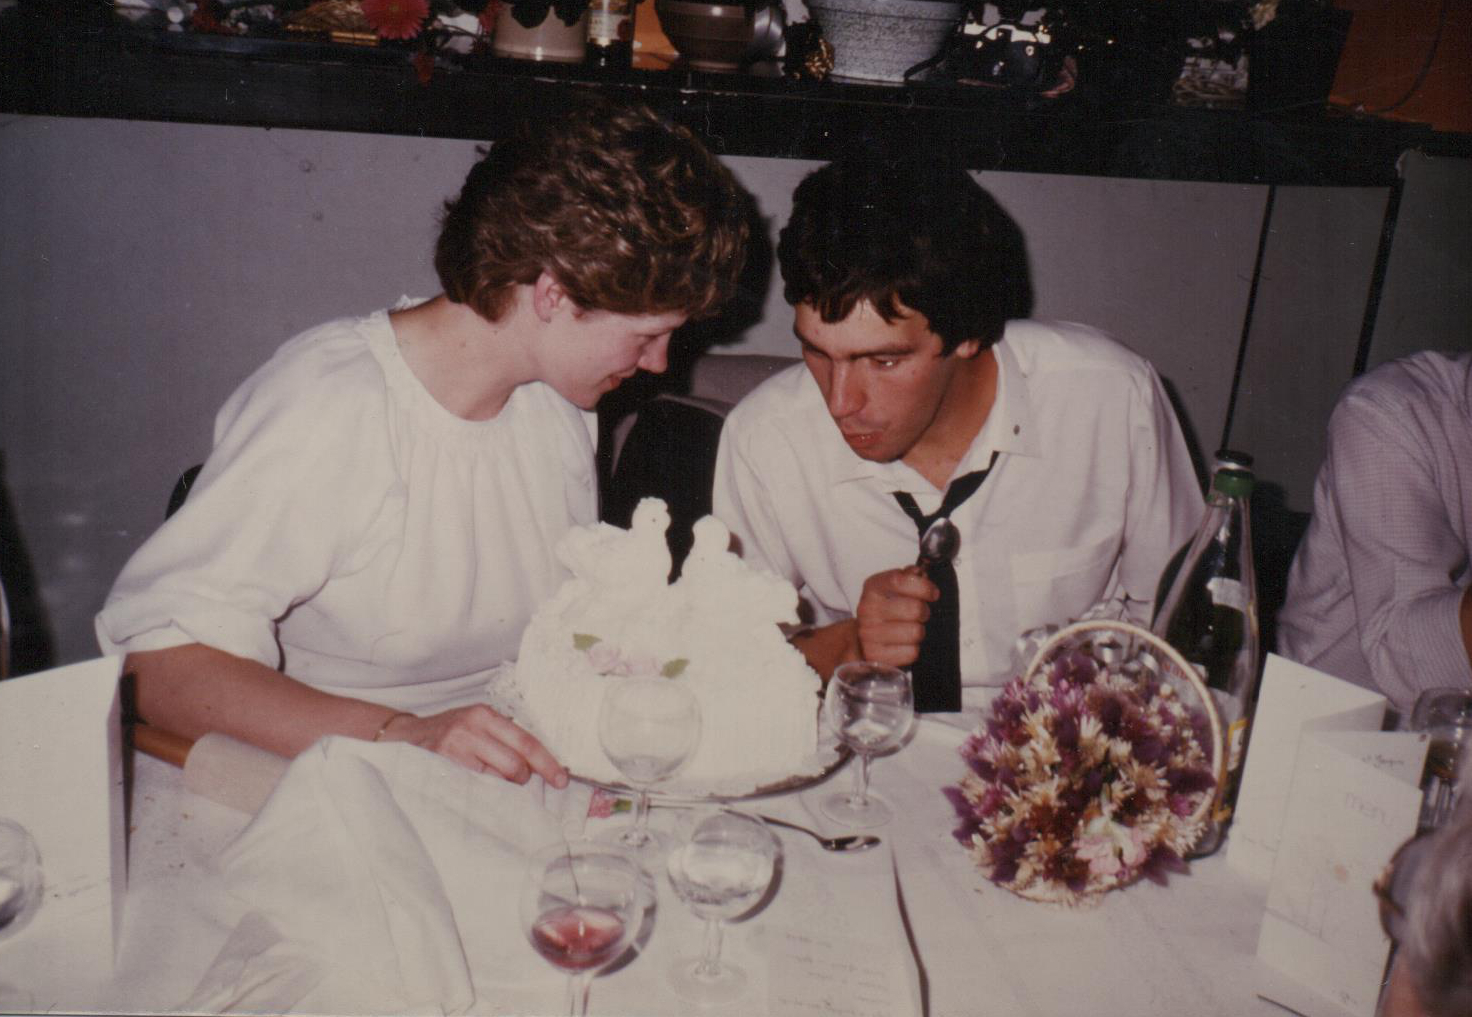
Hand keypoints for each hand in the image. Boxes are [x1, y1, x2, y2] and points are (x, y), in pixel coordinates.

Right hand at [379, 705, 568, 787]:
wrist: (403, 737)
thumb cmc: (449, 733)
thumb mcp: (476, 724)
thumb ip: (503, 737)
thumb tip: (540, 763)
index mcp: (485, 715)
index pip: (526, 742)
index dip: (547, 763)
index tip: (561, 780)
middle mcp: (470, 728)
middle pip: (515, 765)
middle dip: (521, 778)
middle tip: (513, 778)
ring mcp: (453, 749)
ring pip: (496, 780)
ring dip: (500, 786)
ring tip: (485, 777)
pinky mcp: (440, 768)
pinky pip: (475, 789)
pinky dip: (482, 793)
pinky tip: (475, 788)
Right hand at [855, 566, 938, 667]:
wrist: (861, 639)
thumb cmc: (885, 611)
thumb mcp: (891, 588)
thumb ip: (908, 577)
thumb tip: (921, 573)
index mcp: (872, 588)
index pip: (900, 581)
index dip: (923, 586)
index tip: (933, 593)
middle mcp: (868, 609)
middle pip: (915, 609)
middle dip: (924, 612)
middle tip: (920, 614)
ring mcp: (870, 634)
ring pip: (916, 632)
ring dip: (919, 631)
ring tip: (910, 629)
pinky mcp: (876, 656)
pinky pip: (911, 652)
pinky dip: (912, 649)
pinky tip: (904, 644)